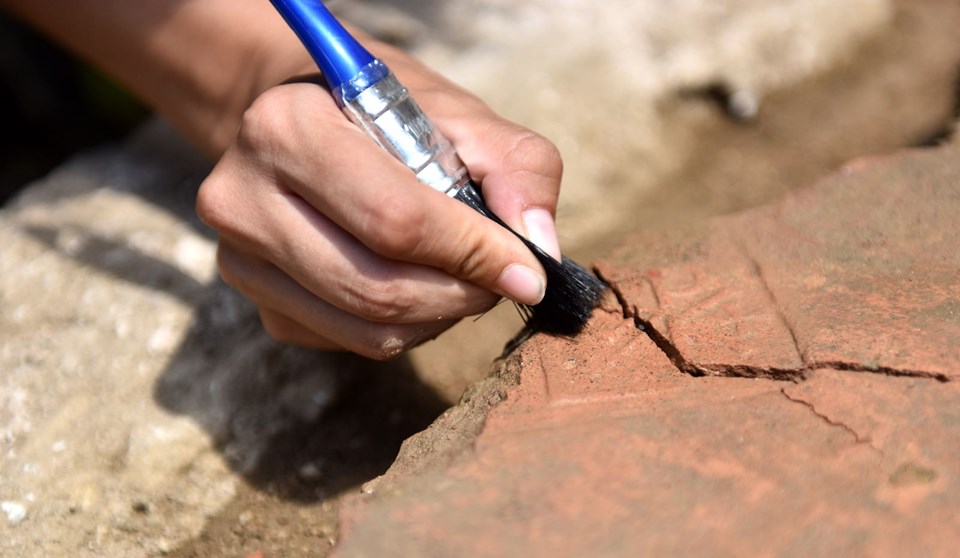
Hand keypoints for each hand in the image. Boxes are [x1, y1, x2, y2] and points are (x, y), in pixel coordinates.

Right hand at [196, 50, 562, 358]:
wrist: (311, 122)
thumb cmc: (391, 116)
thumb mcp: (460, 116)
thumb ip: (516, 167)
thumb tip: (537, 247)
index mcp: (286, 128)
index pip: (393, 220)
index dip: (473, 254)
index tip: (529, 271)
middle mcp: (243, 198)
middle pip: (376, 289)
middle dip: (461, 294)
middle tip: (504, 278)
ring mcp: (240, 260)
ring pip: (367, 329)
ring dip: (439, 317)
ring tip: (465, 278)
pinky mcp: (257, 302)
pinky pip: (352, 342)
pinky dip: (407, 328)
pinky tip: (418, 285)